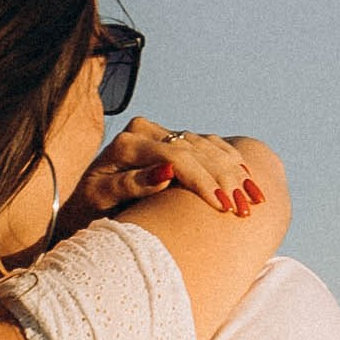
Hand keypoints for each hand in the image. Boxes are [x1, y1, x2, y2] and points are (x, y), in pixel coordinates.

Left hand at [56, 118, 265, 231]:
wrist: (85, 204)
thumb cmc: (89, 209)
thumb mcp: (101, 199)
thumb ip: (130, 184)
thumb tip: (165, 173)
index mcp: (127, 143)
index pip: (175, 156)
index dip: (202, 181)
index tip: (222, 205)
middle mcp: (143, 131)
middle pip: (195, 150)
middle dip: (224, 179)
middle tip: (247, 206)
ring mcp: (159, 132)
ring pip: (205, 146)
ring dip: (233, 170)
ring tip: (255, 196)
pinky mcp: (170, 139)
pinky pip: (206, 144)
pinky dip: (228, 159)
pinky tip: (247, 175)